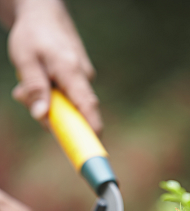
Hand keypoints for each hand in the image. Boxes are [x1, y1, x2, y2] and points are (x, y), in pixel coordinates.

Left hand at [8, 0, 101, 132]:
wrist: (44, 12)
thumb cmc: (33, 34)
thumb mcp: (25, 59)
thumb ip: (35, 87)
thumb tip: (42, 116)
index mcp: (71, 71)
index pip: (87, 105)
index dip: (92, 128)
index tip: (94, 147)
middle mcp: (82, 76)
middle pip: (76, 111)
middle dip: (52, 115)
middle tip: (24, 95)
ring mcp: (83, 77)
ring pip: (68, 104)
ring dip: (47, 102)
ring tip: (26, 82)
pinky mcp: (79, 78)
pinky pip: (67, 96)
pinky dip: (51, 94)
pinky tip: (39, 79)